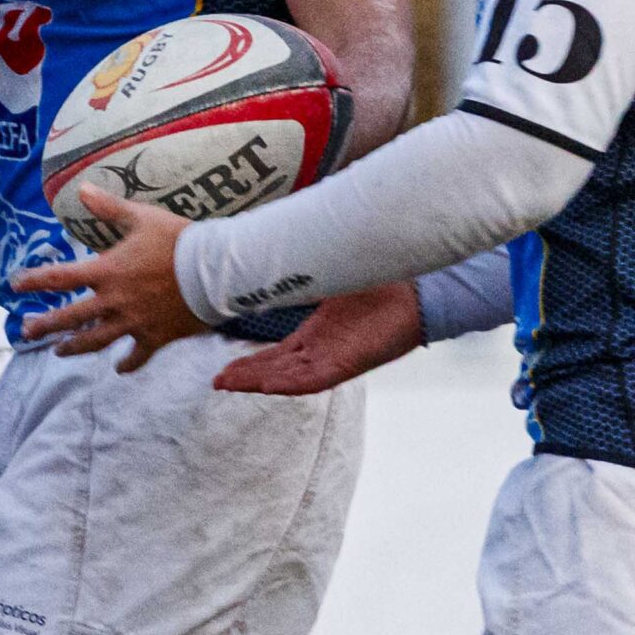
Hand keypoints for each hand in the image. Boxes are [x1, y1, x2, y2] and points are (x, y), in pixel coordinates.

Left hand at [10, 186, 206, 373]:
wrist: (214, 270)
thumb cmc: (178, 239)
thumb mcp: (141, 217)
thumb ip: (108, 207)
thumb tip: (81, 188)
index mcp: (106, 272)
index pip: (60, 278)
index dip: (35, 281)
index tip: (15, 285)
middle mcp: (113, 301)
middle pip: (70, 317)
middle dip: (45, 325)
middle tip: (26, 332)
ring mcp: (133, 322)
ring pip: (96, 341)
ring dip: (75, 347)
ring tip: (60, 352)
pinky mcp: (154, 337)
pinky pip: (137, 356)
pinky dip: (127, 365)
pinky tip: (119, 369)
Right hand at [213, 281, 422, 395]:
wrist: (418, 290)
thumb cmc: (383, 283)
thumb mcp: (333, 275)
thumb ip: (306, 273)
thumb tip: (280, 249)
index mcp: (319, 334)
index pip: (278, 354)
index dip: (251, 362)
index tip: (224, 368)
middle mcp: (323, 350)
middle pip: (276, 369)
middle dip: (245, 375)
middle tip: (217, 381)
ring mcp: (335, 358)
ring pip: (288, 377)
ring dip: (258, 381)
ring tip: (228, 384)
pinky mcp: (350, 363)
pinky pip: (314, 378)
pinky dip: (289, 383)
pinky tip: (267, 385)